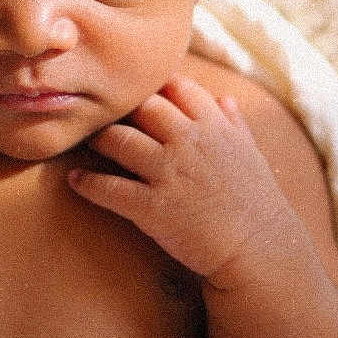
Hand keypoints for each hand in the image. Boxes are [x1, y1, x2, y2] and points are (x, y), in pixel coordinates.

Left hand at [67, 75, 295, 281]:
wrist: (261, 251)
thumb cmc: (257, 203)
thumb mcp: (252, 154)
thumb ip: (234, 123)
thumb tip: (225, 98)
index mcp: (213, 127)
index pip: (177, 86)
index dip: (155, 87)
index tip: (140, 94)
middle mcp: (188, 142)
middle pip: (142, 107)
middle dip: (123, 109)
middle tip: (105, 116)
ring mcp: (169, 173)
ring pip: (119, 140)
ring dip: (98, 139)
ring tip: (88, 142)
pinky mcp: (153, 207)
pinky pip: (109, 188)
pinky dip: (87, 183)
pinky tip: (76, 181)